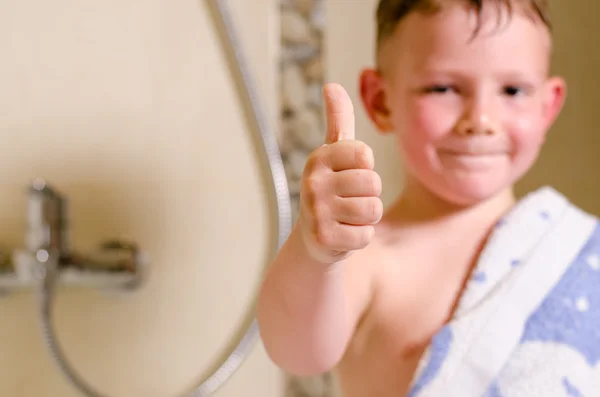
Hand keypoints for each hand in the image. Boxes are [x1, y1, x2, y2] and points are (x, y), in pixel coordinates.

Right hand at [298, 83, 382, 263]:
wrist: (313, 236)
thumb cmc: (330, 188)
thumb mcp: (333, 153)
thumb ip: (338, 119)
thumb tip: (332, 85)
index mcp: (318, 158)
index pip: (365, 157)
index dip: (365, 169)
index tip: (348, 176)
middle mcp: (312, 182)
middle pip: (373, 184)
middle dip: (369, 196)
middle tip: (349, 201)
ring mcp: (316, 211)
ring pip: (372, 210)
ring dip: (367, 218)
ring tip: (348, 217)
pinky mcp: (324, 238)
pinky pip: (365, 235)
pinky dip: (359, 237)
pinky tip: (343, 234)